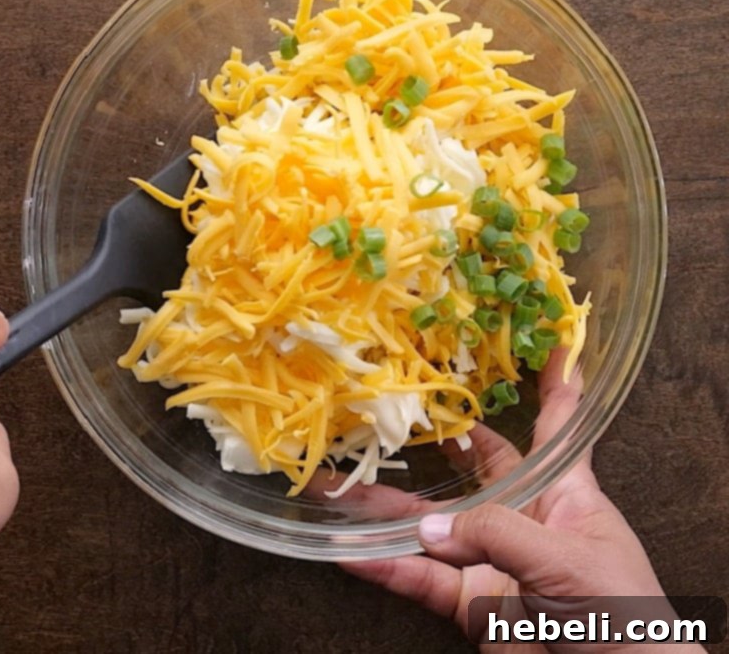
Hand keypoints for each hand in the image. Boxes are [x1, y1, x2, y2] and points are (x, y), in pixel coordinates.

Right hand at [341, 351, 696, 652]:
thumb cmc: (621, 615)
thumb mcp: (568, 560)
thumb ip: (497, 534)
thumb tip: (428, 529)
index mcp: (564, 495)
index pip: (559, 427)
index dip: (558, 384)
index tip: (555, 343)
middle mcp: (524, 519)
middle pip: (478, 467)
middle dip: (444, 440)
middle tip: (403, 409)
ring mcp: (494, 560)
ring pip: (431, 526)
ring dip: (384, 510)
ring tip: (338, 486)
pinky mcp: (472, 604)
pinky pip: (420, 580)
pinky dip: (384, 567)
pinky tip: (348, 550)